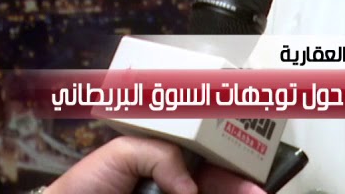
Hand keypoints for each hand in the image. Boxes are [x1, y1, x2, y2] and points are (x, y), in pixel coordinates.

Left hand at [44, 136, 266, 193]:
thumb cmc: (86, 184)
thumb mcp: (124, 154)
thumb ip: (162, 156)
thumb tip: (191, 187)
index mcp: (166, 159)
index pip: (208, 155)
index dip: (232, 160)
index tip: (251, 168)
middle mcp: (175, 182)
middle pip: (218, 180)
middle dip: (242, 182)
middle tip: (258, 191)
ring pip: (213, 193)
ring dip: (235, 190)